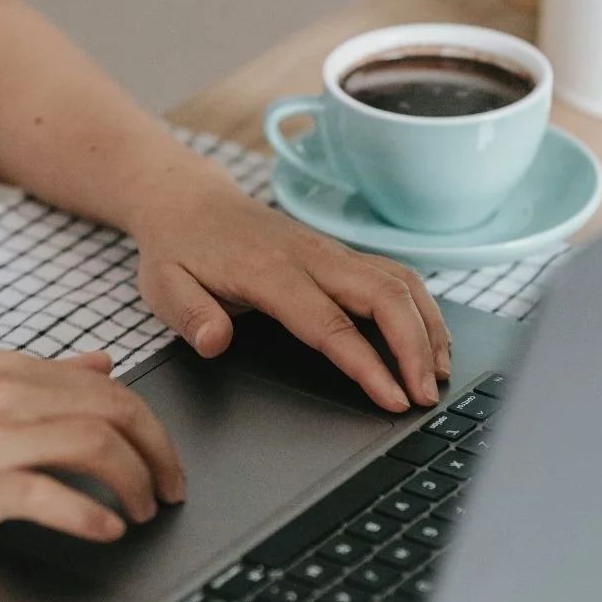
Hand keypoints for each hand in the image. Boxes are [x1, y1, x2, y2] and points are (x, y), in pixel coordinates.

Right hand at [0, 350, 184, 544]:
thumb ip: (43, 375)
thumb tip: (103, 363)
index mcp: (10, 369)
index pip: (109, 387)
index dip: (150, 426)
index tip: (164, 459)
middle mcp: (7, 394)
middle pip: (115, 411)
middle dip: (157, 453)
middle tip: (170, 489)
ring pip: (95, 445)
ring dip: (134, 482)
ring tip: (143, 512)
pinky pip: (50, 496)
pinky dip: (90, 514)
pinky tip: (106, 530)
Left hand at [129, 165, 450, 411]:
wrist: (191, 203)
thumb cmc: (179, 251)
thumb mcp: (163, 286)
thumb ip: (189, 315)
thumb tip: (214, 342)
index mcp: (270, 272)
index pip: (331, 323)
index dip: (367, 364)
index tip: (393, 399)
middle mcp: (312, 257)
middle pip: (385, 295)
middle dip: (416, 347)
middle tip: (427, 397)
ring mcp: (331, 252)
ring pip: (400, 281)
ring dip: (428, 327)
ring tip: (438, 376)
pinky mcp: (341, 254)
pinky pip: (395, 275)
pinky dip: (422, 309)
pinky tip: (430, 341)